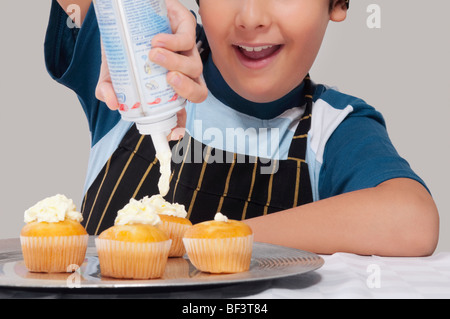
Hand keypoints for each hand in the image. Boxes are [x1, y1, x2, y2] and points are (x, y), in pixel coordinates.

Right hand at [95, 0, 206, 139]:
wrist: (125, 12)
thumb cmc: (124, 43)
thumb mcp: (112, 70)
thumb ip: (109, 88)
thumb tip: (112, 103)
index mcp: (168, 89)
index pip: (180, 111)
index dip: (179, 124)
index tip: (172, 133)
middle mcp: (182, 74)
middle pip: (198, 92)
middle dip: (187, 90)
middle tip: (168, 80)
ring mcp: (187, 52)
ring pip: (194, 67)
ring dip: (175, 62)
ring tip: (151, 54)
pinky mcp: (187, 28)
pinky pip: (188, 40)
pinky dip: (174, 42)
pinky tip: (156, 40)